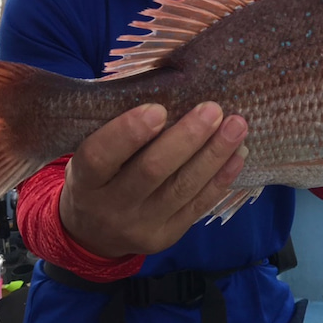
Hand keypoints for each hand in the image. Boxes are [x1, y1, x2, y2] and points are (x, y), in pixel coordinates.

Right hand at [59, 102, 248, 257]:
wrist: (92, 232)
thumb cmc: (98, 174)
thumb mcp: (90, 150)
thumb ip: (116, 125)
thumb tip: (165, 85)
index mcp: (84, 180)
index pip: (100, 157)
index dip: (127, 132)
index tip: (158, 108)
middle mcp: (110, 207)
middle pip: (150, 172)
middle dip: (185, 138)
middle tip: (212, 109)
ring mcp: (140, 226)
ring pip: (181, 188)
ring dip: (213, 155)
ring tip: (236, 126)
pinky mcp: (167, 236)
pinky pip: (198, 206)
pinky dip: (221, 179)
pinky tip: (237, 155)